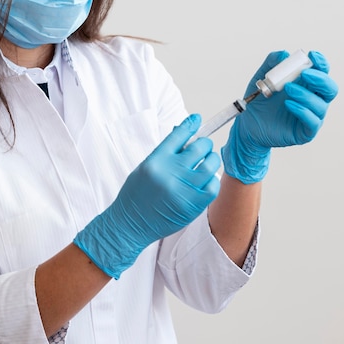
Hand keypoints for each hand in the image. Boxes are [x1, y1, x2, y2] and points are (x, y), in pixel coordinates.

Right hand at [74, 114, 220, 278]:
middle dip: (204, 144)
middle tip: (203, 147)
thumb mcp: (144, 168)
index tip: (196, 119)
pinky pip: (213, 185)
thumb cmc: (135, 196)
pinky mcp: (193, 205)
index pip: (178, 135)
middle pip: (199, 147)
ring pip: (210, 164)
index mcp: (156, 161)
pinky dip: (212, 180)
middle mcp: (170, 172)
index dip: (190, 124)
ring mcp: (183, 189)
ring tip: (207, 162)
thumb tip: (184, 137)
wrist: (130, 224)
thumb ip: (164, 154)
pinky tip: (205, 181)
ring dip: (211, 160)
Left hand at [222, 50, 338, 182]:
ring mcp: (311, 116)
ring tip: (287, 89)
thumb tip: (284, 54)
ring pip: (320, 104)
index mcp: (306, 85)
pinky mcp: (305, 132)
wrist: (247, 125)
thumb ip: (271, 64)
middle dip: (320, 79)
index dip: (321, 63)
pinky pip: (312, 121)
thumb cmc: (259, 102)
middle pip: (329, 88)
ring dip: (306, 94)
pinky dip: (302, 110)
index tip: (313, 55)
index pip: (321, 72)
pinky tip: (288, 104)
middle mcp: (313, 99)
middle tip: (305, 74)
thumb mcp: (262, 80)